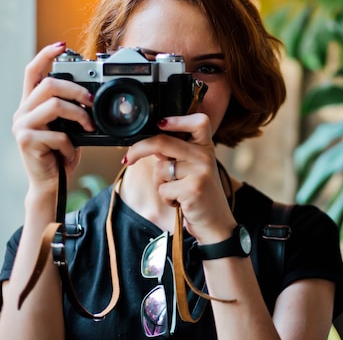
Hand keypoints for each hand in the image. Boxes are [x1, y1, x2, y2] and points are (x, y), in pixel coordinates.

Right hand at [12, 42, 94, 197]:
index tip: (63, 46)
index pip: (33, 71)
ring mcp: (22, 125)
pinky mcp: (26, 141)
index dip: (46, 55)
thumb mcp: (68, 127)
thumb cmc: (61, 153)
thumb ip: (70, 109)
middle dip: (77, 89)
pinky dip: (70, 143)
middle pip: (49, 84)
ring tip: (89, 127)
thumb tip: (91, 95)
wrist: (51, 184)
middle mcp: (22, 111)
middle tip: (92, 101)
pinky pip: (57, 133)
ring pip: (54, 105)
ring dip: (79, 115)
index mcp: (32, 104)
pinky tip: (70, 152)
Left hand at [122, 114, 236, 242]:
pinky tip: (180, 202)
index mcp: (206, 147)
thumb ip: (176, 154)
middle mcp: (205, 155)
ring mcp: (201, 171)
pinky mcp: (193, 188)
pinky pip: (163, 188)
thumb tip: (147, 143)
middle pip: (163, 141)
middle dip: (139, 149)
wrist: (215, 223)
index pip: (199, 121)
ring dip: (160, 183)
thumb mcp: (193, 169)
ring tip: (177, 191)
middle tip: (127, 159)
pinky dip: (166, 198)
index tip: (160, 123)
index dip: (178, 119)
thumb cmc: (199, 195)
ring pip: (160, 168)